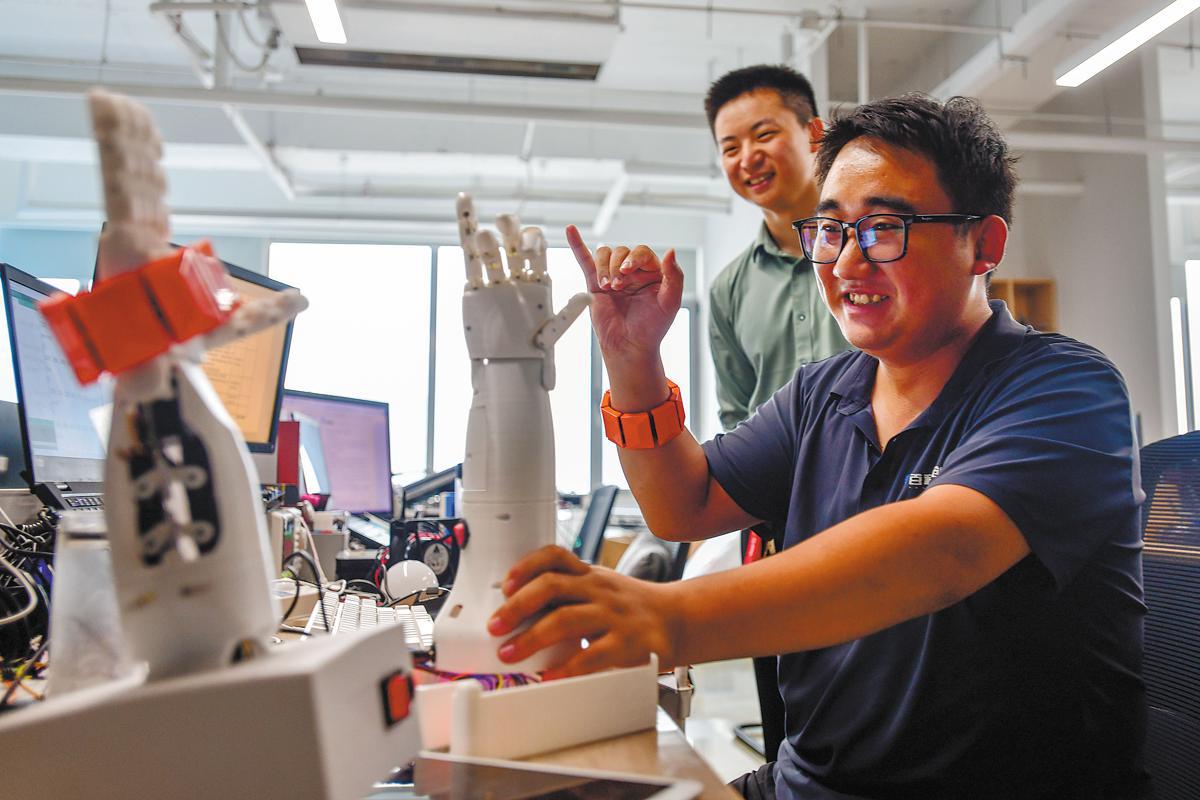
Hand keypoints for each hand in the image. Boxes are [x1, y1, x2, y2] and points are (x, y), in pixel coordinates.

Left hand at [487, 545, 679, 678]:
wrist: (678, 620)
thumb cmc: (631, 607)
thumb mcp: (600, 589)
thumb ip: (567, 594)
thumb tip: (518, 609)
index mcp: (589, 574)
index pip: (555, 556)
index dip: (526, 566)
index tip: (505, 583)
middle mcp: (599, 590)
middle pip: (552, 586)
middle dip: (517, 606)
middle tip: (495, 626)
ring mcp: (613, 616)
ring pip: (566, 620)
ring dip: (531, 638)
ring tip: (509, 653)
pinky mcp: (627, 644)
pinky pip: (591, 655)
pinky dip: (566, 668)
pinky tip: (549, 676)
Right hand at [566, 225, 682, 364]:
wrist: (630, 347)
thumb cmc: (652, 327)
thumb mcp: (670, 302)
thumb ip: (674, 276)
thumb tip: (671, 251)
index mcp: (652, 271)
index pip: (641, 252)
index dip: (634, 258)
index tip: (628, 272)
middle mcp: (632, 271)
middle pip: (621, 251)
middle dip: (616, 266)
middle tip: (617, 286)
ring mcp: (613, 276)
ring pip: (604, 255)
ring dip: (603, 267)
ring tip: (607, 287)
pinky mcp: (595, 284)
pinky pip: (585, 260)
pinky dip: (577, 245)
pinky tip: (571, 230)